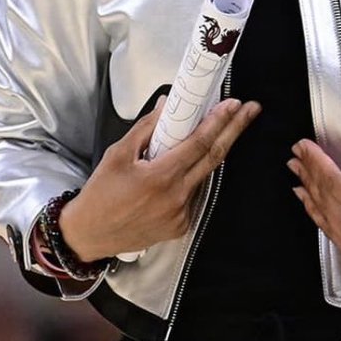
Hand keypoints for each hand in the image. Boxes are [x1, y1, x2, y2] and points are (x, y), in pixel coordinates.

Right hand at [60, 96, 261, 261]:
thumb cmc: (100, 195)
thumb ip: (146, 128)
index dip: (219, 122)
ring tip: (214, 132)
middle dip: (235, 130)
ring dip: (209, 153)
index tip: (233, 105)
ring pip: (202, 176)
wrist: (90, 235)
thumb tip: (167, 106)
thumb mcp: (118, 155)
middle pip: (214, 157)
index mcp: (160, 177)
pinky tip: (179, 171)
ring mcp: (181, 214)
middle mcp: (176, 197)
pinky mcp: (180, 226)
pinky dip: (190, 178)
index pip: (199, 144)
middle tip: (251, 110)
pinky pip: (192, 195)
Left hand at [288, 126, 340, 277]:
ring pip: (322, 215)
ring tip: (297, 171)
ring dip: (307, 191)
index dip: (316, 161)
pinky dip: (316, 213)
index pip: (332, 180)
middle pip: (323, 196)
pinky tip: (308, 200)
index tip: (304, 146)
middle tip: (296, 154)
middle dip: (308, 172)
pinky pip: (329, 231)